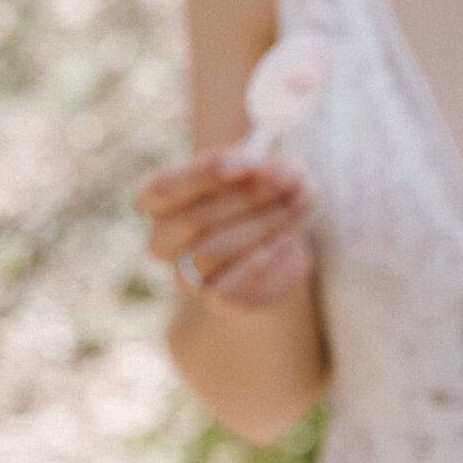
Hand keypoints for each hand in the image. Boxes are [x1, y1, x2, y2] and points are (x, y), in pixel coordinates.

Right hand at [138, 149, 314, 309]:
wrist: (278, 247)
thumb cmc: (259, 196)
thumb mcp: (265, 172)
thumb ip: (271, 169)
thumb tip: (282, 173)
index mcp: (161, 201)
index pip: (164, 188)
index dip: (203, 174)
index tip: (249, 164)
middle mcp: (163, 240)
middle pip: (194, 220)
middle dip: (249, 197)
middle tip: (292, 180)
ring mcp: (185, 274)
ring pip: (211, 253)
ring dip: (263, 224)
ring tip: (301, 201)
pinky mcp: (214, 298)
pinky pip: (226, 290)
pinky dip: (259, 263)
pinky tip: (284, 241)